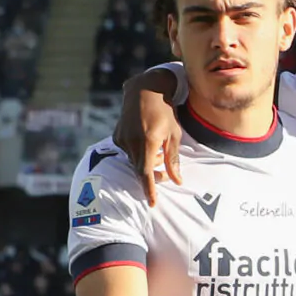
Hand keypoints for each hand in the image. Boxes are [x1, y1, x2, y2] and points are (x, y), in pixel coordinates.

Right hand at [117, 77, 183, 205]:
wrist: (144, 91)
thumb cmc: (165, 112)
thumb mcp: (174, 135)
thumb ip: (173, 159)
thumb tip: (177, 181)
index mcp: (148, 142)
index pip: (146, 173)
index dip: (149, 190)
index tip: (152, 203)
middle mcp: (132, 141)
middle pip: (140, 170)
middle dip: (151, 177)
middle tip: (164, 176)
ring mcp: (122, 138)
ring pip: (134, 162)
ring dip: (146, 165)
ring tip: (159, 155)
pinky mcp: (117, 136)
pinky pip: (128, 153)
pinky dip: (139, 155)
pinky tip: (148, 145)